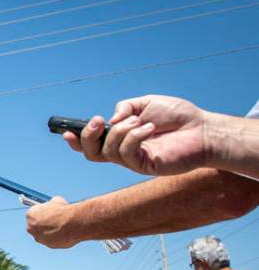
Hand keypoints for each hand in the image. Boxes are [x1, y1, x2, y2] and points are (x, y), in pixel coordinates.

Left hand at [25, 197, 78, 247]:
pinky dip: (57, 238)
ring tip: (61, 227)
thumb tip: (54, 204)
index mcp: (30, 215)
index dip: (42, 213)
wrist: (72, 223)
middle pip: (35, 226)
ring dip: (49, 232)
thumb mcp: (56, 201)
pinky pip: (52, 241)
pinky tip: (64, 234)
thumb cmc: (64, 211)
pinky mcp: (48, 245)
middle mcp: (31, 228)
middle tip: (53, 221)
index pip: (33, 214)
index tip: (48, 213)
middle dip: (43, 223)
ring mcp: (39, 238)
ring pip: (43, 235)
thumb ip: (51, 204)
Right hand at [63, 95, 207, 175]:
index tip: (65, 132)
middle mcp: (123, 152)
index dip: (76, 141)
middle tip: (98, 121)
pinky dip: (135, 136)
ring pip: (109, 150)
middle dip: (88, 137)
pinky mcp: (144, 166)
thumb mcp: (147, 102)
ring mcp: (133, 161)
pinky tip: (150, 128)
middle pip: (91, 153)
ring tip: (142, 121)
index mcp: (121, 137)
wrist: (203, 130)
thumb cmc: (178, 117)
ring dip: (122, 131)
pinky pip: (127, 153)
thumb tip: (110, 120)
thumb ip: (125, 107)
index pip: (92, 144)